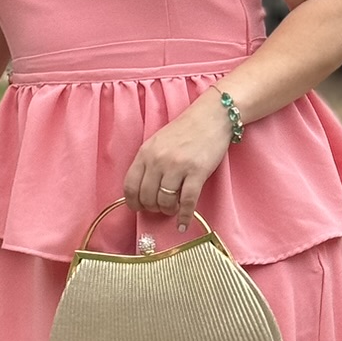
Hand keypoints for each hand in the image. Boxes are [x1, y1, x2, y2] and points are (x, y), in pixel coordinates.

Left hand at [122, 92, 231, 231]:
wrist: (211, 116)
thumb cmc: (185, 130)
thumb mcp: (158, 142)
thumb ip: (148, 162)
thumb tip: (142, 190)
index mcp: (145, 153)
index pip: (130, 185)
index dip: (133, 202)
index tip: (138, 208)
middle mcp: (158, 160)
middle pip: (146, 197)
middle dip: (152, 208)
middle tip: (160, 208)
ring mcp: (177, 166)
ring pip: (165, 201)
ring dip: (168, 211)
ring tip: (173, 209)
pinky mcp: (197, 172)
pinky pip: (187, 202)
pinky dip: (184, 216)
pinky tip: (183, 223)